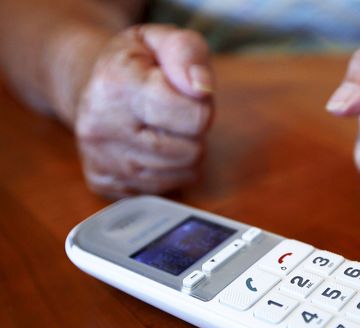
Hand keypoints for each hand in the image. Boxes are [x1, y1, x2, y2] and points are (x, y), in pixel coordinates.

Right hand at [75, 24, 213, 196]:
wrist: (90, 86)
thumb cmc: (136, 63)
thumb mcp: (162, 39)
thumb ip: (188, 53)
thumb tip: (201, 88)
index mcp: (116, 84)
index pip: (194, 117)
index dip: (202, 105)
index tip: (185, 93)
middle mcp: (101, 127)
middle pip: (191, 151)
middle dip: (193, 131)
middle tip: (174, 112)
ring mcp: (101, 160)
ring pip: (181, 173)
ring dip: (184, 151)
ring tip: (163, 128)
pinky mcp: (104, 183)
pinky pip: (165, 189)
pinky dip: (168, 170)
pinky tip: (150, 147)